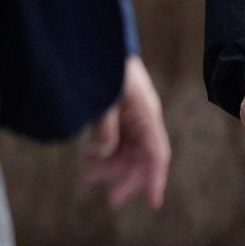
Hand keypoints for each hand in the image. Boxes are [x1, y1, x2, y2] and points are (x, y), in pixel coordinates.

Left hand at [83, 53, 171, 208]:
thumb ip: (104, 128)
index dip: (154, 179)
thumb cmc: (106, 67)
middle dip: (127, 178)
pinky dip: (103, 149)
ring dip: (110, 164)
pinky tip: (88, 156)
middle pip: (141, 157)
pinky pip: (115, 138)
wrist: (97, 42)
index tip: (152, 202)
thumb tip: (102, 153)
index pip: (156, 155)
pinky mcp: (118, 112)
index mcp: (147, 115)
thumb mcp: (104, 98)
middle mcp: (143, 119)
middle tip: (111, 199)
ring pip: (126, 149)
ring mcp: (131, 116)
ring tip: (89, 175)